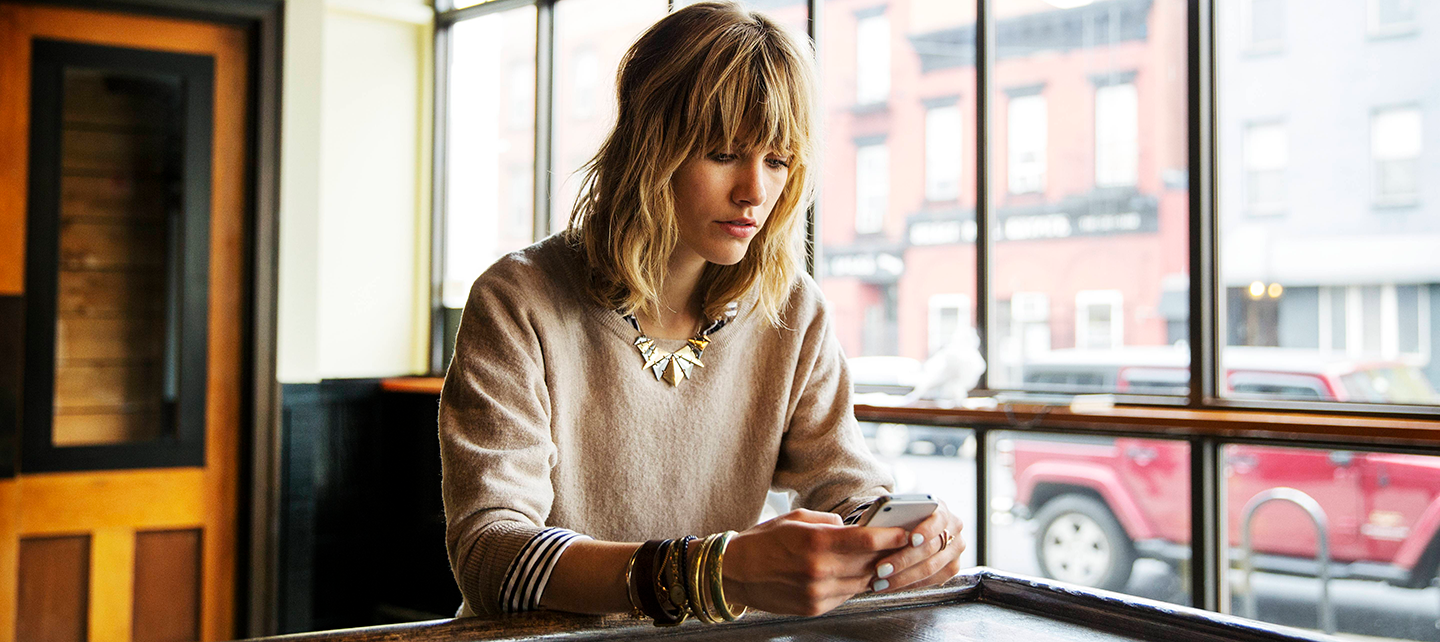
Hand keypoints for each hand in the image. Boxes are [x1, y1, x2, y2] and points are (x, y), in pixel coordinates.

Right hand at [721, 509, 909, 615]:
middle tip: (904, 546)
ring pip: (860, 583)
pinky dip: (854, 584)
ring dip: (874, 572)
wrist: (734, 572)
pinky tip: (858, 574)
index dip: (891, 538)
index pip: (865, 541)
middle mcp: (819, 570)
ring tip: (885, 560)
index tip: (907, 534)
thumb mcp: (796, 518)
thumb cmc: (764, 540)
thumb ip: (828, 522)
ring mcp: (817, 593)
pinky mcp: (814, 608)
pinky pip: (845, 595)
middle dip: (888, 555)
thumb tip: (853, 528)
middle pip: (868, 564)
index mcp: (815, 543)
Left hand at [867, 500, 964, 592]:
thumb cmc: (898, 517)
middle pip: (931, 548)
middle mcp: (953, 527)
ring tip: (879, 582)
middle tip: (880, 570)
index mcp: (941, 508)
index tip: (910, 540)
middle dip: (903, 561)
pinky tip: (890, 586)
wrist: (908, 527)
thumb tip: (877, 530)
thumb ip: (890, 517)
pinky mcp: (952, 566)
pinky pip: (932, 580)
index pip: (938, 519)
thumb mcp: (893, 512)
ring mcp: (955, 548)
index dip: (926, 530)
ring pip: (930, 568)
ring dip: (902, 578)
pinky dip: (909, 584)